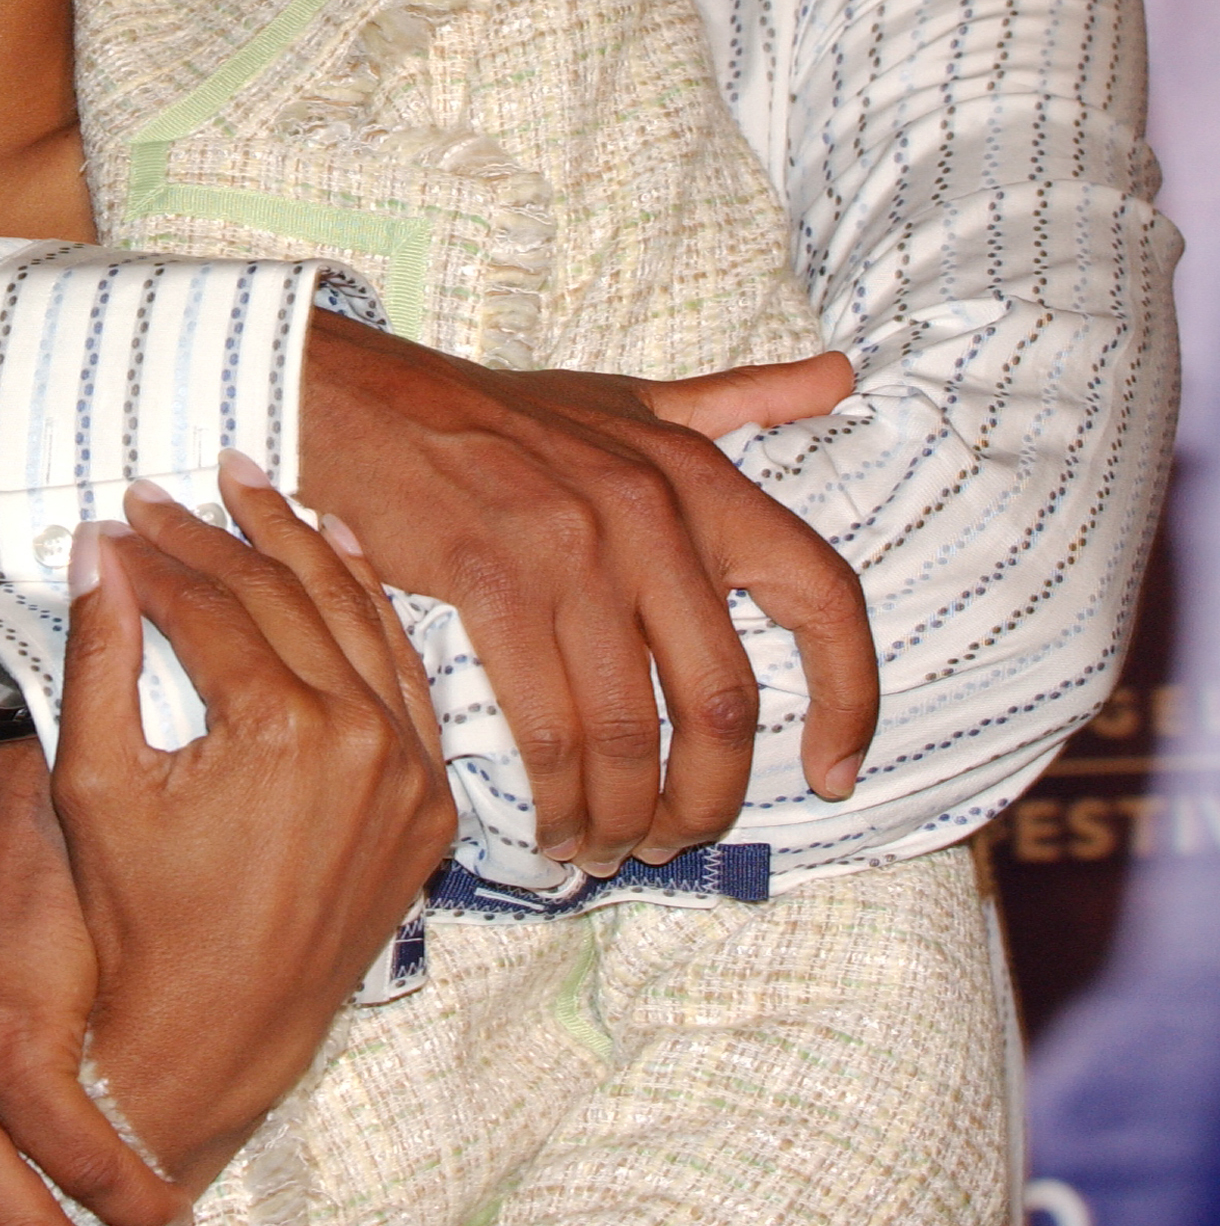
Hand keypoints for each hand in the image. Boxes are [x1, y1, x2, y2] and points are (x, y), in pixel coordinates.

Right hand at [56, 465, 456, 1190]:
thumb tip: (93, 549)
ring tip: (253, 488)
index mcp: (284, 730)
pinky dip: (370, 610)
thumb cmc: (138, 918)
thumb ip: (97, 656)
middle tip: (170, 490)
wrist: (212, 1034)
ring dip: (303, 545)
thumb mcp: (97, 785)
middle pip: (287, 598)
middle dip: (219, 535)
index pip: (213, 606)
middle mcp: (367, 739)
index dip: (154, 555)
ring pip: (358, 619)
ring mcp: (411, 771)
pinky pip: (406, 678)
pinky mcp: (431, 801)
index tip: (114, 519)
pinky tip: (338, 554)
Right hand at [298, 310, 873, 873]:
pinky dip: (558, 799)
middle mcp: (652, 513)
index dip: (850, 699)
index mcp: (703, 477)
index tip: (834, 774)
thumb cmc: (510, 416)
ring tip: (609, 849)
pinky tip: (553, 825)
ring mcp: (572, 550)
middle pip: (723, 701)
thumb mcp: (637, 399)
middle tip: (682, 840)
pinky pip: (547, 728)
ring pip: (632, 730)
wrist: (375, 404)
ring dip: (626, 816)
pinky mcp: (492, 585)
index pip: (823, 594)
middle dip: (711, 798)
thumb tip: (841, 376)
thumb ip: (743, 399)